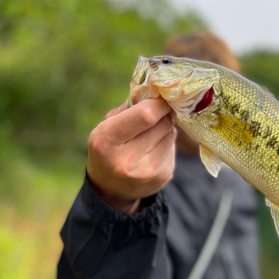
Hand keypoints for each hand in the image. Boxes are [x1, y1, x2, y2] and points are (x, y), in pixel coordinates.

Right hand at [87, 98, 176, 213]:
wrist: (112, 188)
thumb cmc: (109, 147)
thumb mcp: (106, 125)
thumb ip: (129, 107)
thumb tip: (157, 89)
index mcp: (106, 142)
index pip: (146, 115)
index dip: (157, 103)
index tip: (159, 97)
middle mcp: (127, 161)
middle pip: (162, 122)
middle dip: (161, 113)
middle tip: (154, 114)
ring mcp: (147, 172)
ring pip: (171, 133)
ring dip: (164, 128)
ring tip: (149, 135)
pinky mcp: (163, 177)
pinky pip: (173, 148)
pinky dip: (166, 143)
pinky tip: (152, 150)